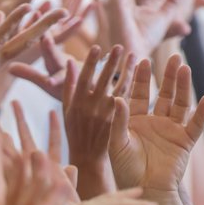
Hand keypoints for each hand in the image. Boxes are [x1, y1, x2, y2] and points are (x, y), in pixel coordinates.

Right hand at [63, 44, 136, 169]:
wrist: (87, 158)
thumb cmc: (75, 132)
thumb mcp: (66, 110)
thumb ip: (69, 86)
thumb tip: (69, 62)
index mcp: (77, 103)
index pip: (84, 78)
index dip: (90, 62)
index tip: (96, 47)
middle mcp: (92, 107)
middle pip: (103, 80)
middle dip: (111, 63)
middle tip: (119, 47)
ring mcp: (106, 113)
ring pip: (119, 88)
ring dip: (127, 71)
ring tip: (133, 55)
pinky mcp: (118, 119)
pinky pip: (127, 99)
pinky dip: (132, 85)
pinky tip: (137, 73)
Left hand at [109, 53, 203, 191]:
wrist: (144, 191)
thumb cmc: (125, 171)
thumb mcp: (117, 144)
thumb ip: (118, 122)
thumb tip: (117, 97)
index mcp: (136, 122)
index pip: (141, 95)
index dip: (142, 79)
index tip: (142, 60)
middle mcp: (155, 123)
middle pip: (164, 94)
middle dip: (168, 76)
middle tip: (173, 57)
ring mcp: (171, 131)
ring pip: (180, 104)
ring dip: (183, 87)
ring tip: (185, 68)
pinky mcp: (184, 142)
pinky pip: (195, 124)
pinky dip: (202, 112)